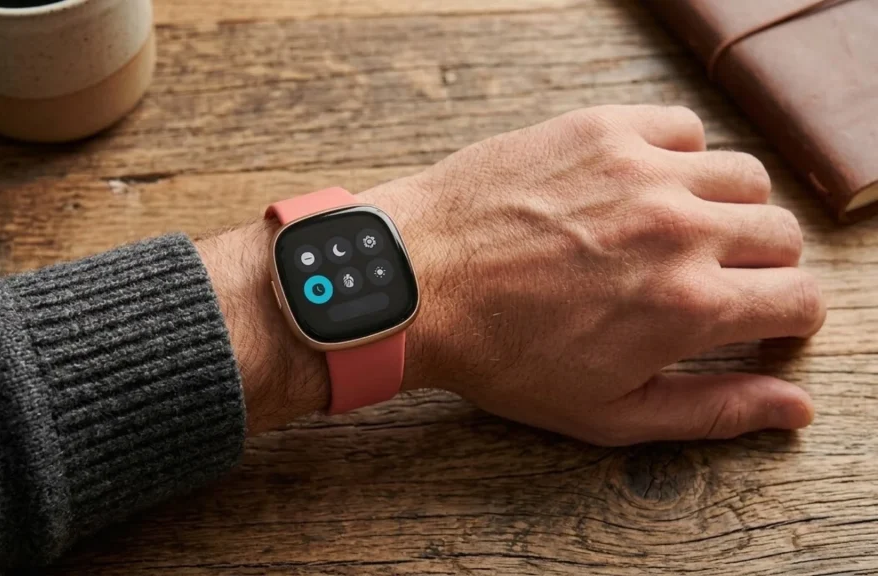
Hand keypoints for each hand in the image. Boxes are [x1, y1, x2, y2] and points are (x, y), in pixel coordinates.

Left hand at [361, 104, 825, 444]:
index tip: (761, 323)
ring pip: (745, 176)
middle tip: (717, 283)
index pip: (801, 300)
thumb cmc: (500, 357)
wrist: (417, 284)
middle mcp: (677, 229)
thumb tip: (796, 406)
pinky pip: (683, 127)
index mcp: (687, 306)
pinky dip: (682, 156)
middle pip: (782, 235)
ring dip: (731, 210)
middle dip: (764, 269)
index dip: (788, 321)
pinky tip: (646, 187)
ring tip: (684, 235)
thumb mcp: (607, 411)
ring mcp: (639, 171)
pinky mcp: (600, 130)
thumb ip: (712, 409)